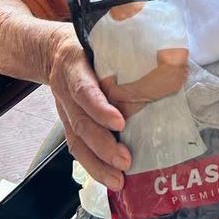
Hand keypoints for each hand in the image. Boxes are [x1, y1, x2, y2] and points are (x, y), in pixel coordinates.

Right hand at [47, 33, 131, 189]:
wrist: (48, 50)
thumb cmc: (84, 44)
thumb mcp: (97, 38)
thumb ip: (121, 49)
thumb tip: (169, 57)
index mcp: (73, 65)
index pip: (84, 90)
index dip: (100, 108)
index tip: (121, 123)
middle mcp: (65, 91)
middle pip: (81, 123)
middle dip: (103, 146)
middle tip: (126, 161)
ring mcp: (64, 111)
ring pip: (76, 142)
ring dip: (97, 164)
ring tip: (118, 180)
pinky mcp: (67, 124)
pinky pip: (76, 148)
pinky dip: (92, 165)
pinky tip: (109, 177)